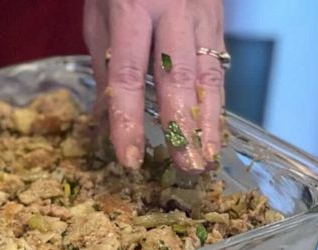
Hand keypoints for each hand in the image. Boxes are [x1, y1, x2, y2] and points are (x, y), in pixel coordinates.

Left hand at [84, 0, 225, 172]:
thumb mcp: (98, 18)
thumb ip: (106, 66)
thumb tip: (106, 118)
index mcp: (132, 11)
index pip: (130, 76)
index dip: (129, 121)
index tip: (129, 158)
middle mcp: (172, 12)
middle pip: (179, 77)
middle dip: (182, 126)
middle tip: (185, 165)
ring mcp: (201, 13)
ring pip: (209, 72)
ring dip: (208, 119)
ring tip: (205, 156)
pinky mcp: (218, 17)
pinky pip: (218, 63)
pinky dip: (216, 99)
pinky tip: (212, 128)